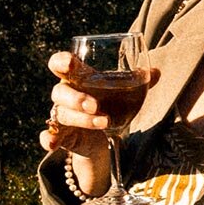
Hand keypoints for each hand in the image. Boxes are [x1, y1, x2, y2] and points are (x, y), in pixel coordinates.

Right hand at [39, 50, 157, 198]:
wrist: (101, 136)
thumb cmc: (109, 104)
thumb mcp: (122, 92)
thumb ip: (138, 81)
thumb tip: (156, 72)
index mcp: (77, 79)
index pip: (60, 65)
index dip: (61, 61)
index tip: (69, 63)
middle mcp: (65, 95)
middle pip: (60, 91)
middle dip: (77, 98)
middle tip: (95, 105)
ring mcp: (61, 115)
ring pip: (61, 114)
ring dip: (81, 119)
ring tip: (104, 122)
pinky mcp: (61, 135)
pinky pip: (47, 136)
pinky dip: (48, 139)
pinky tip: (53, 142)